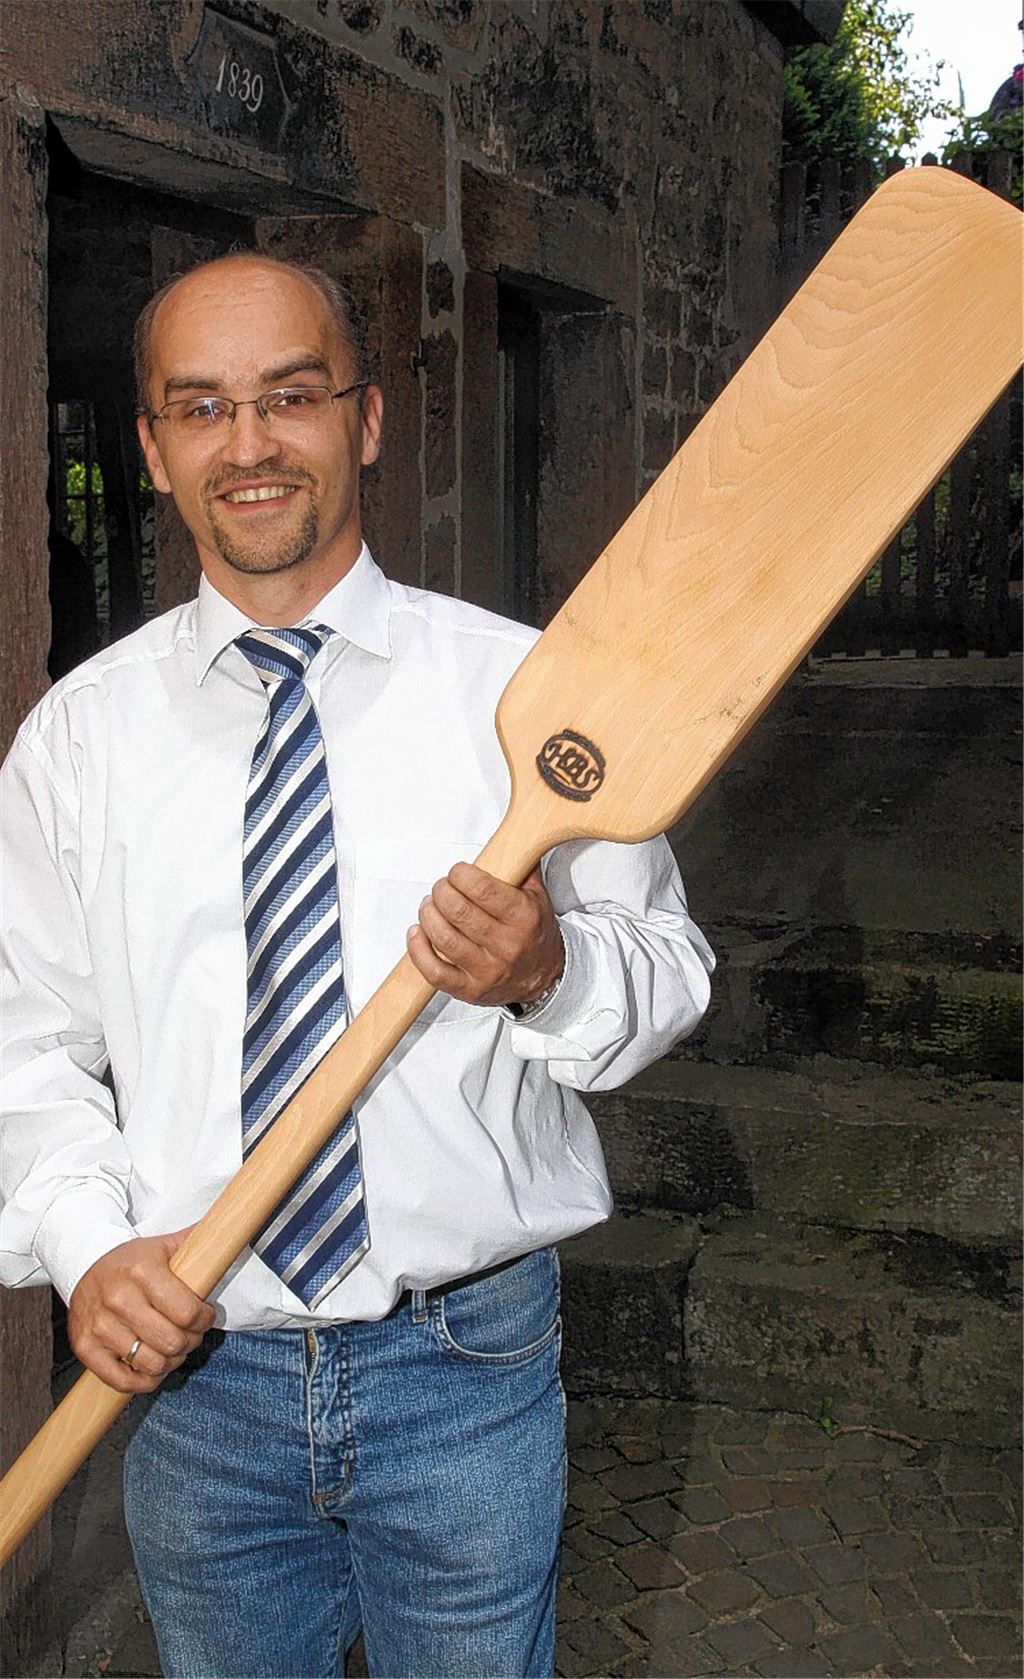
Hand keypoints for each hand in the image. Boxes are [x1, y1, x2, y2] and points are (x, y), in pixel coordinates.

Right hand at [68, 1229, 215, 1393]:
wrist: (83, 1265)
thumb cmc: (132, 1261)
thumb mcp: (164, 1246)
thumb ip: (198, 1241)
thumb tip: (233, 1227)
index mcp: (142, 1271)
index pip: (187, 1312)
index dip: (204, 1320)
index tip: (205, 1316)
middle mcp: (118, 1299)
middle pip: (172, 1342)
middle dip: (190, 1342)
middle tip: (189, 1334)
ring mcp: (99, 1326)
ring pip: (152, 1364)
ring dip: (170, 1362)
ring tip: (170, 1348)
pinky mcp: (85, 1348)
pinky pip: (124, 1381)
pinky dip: (144, 1380)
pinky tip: (150, 1366)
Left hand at [406, 863, 563, 1009]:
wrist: (543, 977)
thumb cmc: (533, 932)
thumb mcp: (537, 895)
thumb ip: (521, 865)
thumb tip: (506, 835)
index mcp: (524, 918)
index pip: (483, 889)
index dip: (460, 875)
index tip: (457, 872)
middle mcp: (507, 946)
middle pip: (458, 911)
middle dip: (441, 892)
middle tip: (442, 887)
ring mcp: (487, 970)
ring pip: (443, 938)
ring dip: (428, 915)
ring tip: (430, 906)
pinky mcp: (469, 990)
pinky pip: (434, 971)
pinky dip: (418, 949)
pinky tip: (418, 932)